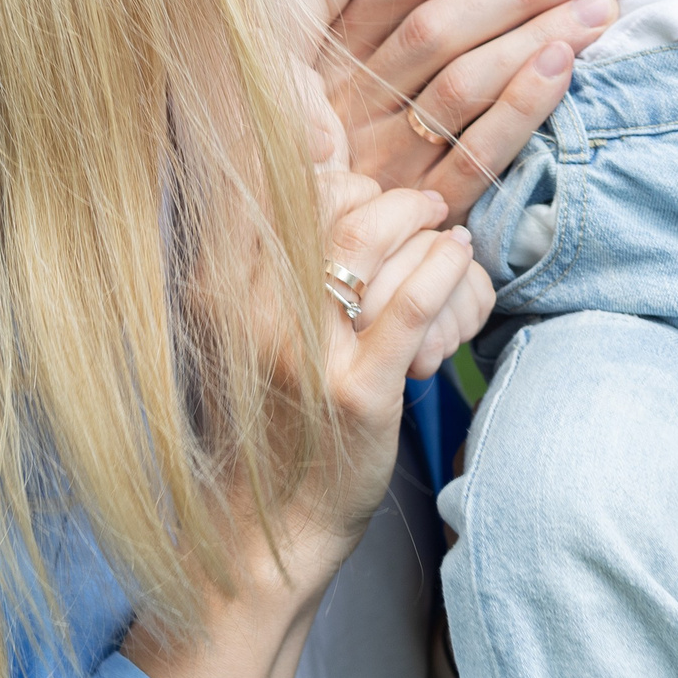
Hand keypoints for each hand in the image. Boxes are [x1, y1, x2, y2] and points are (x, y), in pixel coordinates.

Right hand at [123, 147, 489, 677]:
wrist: (259, 539)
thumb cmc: (270, 419)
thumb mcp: (250, 324)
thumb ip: (273, 245)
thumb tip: (309, 146)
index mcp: (223, 282)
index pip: (276, 174)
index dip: (323, 139)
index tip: (354, 137)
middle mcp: (251, 307)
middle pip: (335, 198)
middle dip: (392, 192)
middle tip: (424, 208)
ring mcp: (301, 351)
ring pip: (374, 238)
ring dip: (425, 225)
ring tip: (444, 236)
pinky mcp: (353, 394)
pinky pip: (408, 304)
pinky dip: (443, 270)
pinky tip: (455, 262)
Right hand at [320, 0, 616, 220]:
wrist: (345, 258)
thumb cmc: (362, 145)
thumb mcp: (355, 77)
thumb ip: (399, 23)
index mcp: (334, 57)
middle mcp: (353, 104)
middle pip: (437, 30)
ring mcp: (385, 160)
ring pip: (461, 85)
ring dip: (535, 39)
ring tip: (598, 10)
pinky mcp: (421, 210)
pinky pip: (475, 155)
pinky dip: (523, 107)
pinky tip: (566, 69)